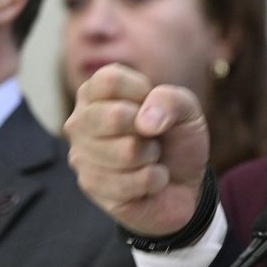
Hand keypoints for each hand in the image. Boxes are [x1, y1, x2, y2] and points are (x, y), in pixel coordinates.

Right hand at [65, 63, 209, 236]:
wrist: (183, 182)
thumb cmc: (176, 139)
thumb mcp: (186, 110)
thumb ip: (170, 100)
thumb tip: (143, 122)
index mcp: (97, 92)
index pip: (110, 80)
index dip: (142, 93)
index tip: (153, 106)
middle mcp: (81, 121)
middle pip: (115, 116)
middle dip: (149, 130)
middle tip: (153, 136)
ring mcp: (80, 155)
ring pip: (126, 152)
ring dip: (152, 157)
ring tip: (151, 158)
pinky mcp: (90, 187)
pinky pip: (130, 182)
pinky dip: (153, 180)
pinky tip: (150, 180)